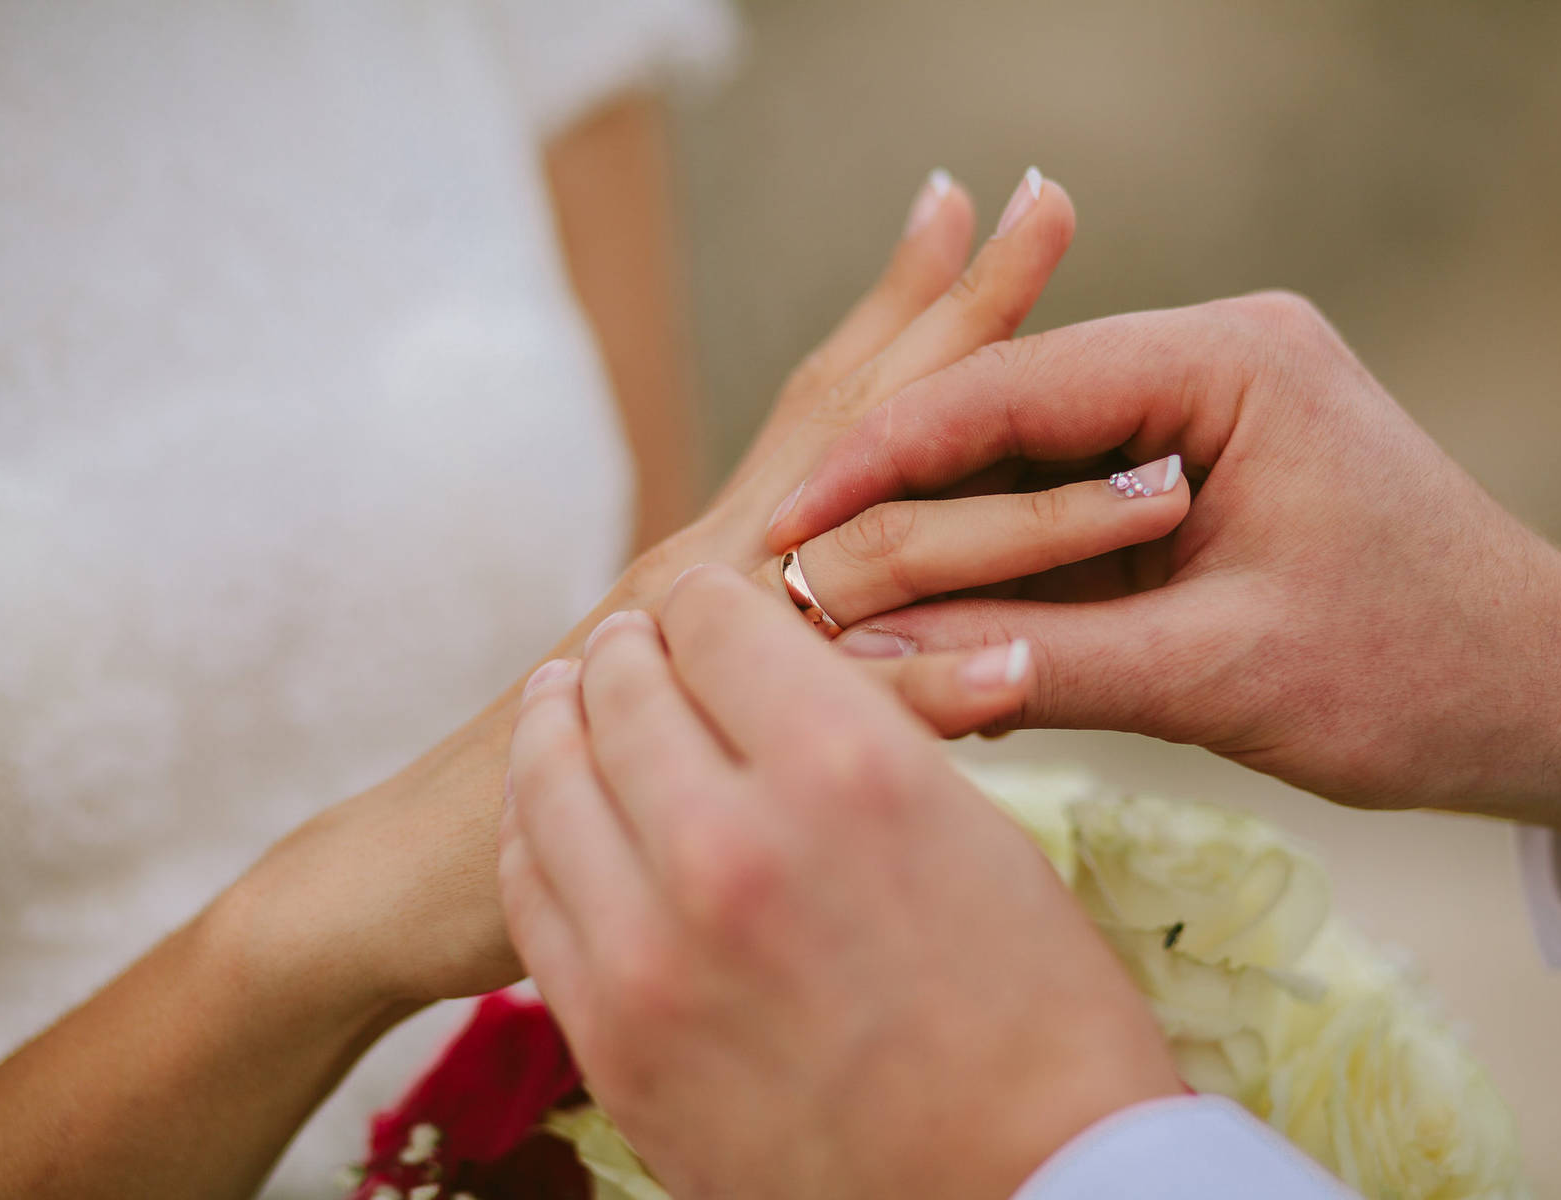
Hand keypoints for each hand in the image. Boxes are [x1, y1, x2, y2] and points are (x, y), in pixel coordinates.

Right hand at [229, 168, 1111, 1012]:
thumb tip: (856, 611)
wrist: (412, 872)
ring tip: (1148, 483)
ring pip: (881, 551)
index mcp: (722, 545)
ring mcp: (707, 651)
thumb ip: (756, 634)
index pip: (828, 398)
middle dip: (968, 321)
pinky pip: (840, 715)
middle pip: (860, 423)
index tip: (979, 204)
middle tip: (1049, 203)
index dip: (905, 302)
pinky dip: (937, 687)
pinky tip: (1027, 667)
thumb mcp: (663, 676)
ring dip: (1022, 513)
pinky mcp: (706, 755)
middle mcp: (715, 564)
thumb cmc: (549, 777)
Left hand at [500, 565, 1181, 1199]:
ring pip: (552, 777)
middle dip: (631, 651)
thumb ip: (868, 732)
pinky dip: (536, 824)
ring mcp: (653, 950)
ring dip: (560, 721)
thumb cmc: (1040, 1017)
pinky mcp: (612, 1038)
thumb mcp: (977, 834)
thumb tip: (791, 660)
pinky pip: (536, 887)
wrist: (1021, 1199)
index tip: (707, 608)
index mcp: (845, 770)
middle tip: (632, 642)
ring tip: (566, 697)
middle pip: (625, 688)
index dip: (710, 601)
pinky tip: (554, 804)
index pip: (717, 618)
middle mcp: (732, 844)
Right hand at [769, 292, 1560, 847]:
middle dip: (899, 500)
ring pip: (1027, 469)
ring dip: (945, 542)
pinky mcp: (1195, 483)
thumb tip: (869, 653)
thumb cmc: (1416, 676)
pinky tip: (933, 628)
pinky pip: (1067, 515)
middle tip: (789, 574)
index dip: (882, 457)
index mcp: (1230, 360)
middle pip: (1007, 418)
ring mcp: (1202, 420)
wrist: (1541, 701)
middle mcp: (1211, 363)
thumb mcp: (1219, 673)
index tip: (784, 524)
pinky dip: (1004, 573)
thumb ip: (1043, 659)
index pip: (1012, 389)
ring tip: (841, 613)